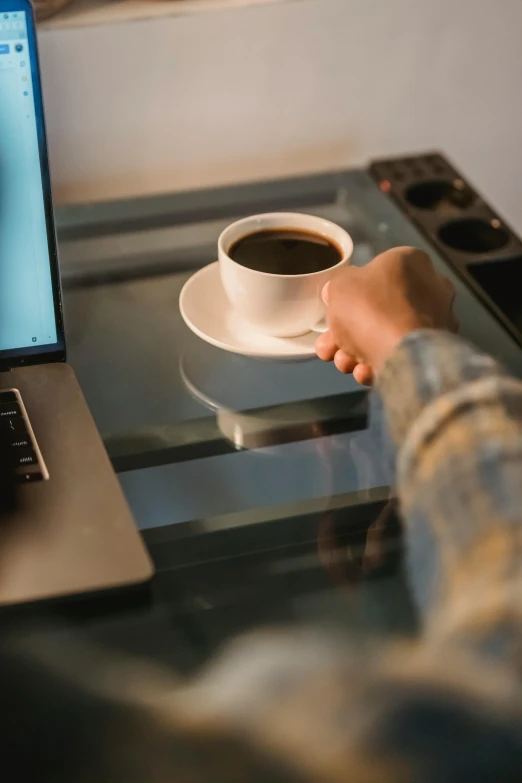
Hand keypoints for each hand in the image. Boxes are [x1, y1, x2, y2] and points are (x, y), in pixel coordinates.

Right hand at [315, 246, 456, 384]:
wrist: (404, 354)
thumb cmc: (371, 310)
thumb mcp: (339, 286)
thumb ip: (337, 287)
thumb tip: (337, 292)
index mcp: (410, 261)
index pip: (375, 272)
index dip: (348, 295)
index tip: (333, 311)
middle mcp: (431, 287)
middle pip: (377, 309)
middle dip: (347, 332)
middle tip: (329, 347)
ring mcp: (437, 321)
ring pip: (387, 334)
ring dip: (359, 351)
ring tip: (344, 363)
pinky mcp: (437, 351)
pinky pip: (401, 353)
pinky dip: (380, 362)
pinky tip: (364, 371)